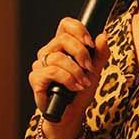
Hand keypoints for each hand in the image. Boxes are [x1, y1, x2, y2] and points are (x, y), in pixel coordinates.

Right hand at [28, 18, 111, 138]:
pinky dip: (67, 79)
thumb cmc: (80, 91)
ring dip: (76, 71)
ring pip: (58, 57)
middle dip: (81, 54)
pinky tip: (74, 87)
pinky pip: (52, 72)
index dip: (78, 29)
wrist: (71, 114)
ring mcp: (40, 65)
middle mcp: (48, 52)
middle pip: (63, 39)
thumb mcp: (95, 71)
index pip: (65, 25)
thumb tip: (103, 36)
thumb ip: (100, 54)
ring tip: (84, 82)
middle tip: (90, 68)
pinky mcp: (36, 78)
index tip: (90, 43)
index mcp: (61, 46)